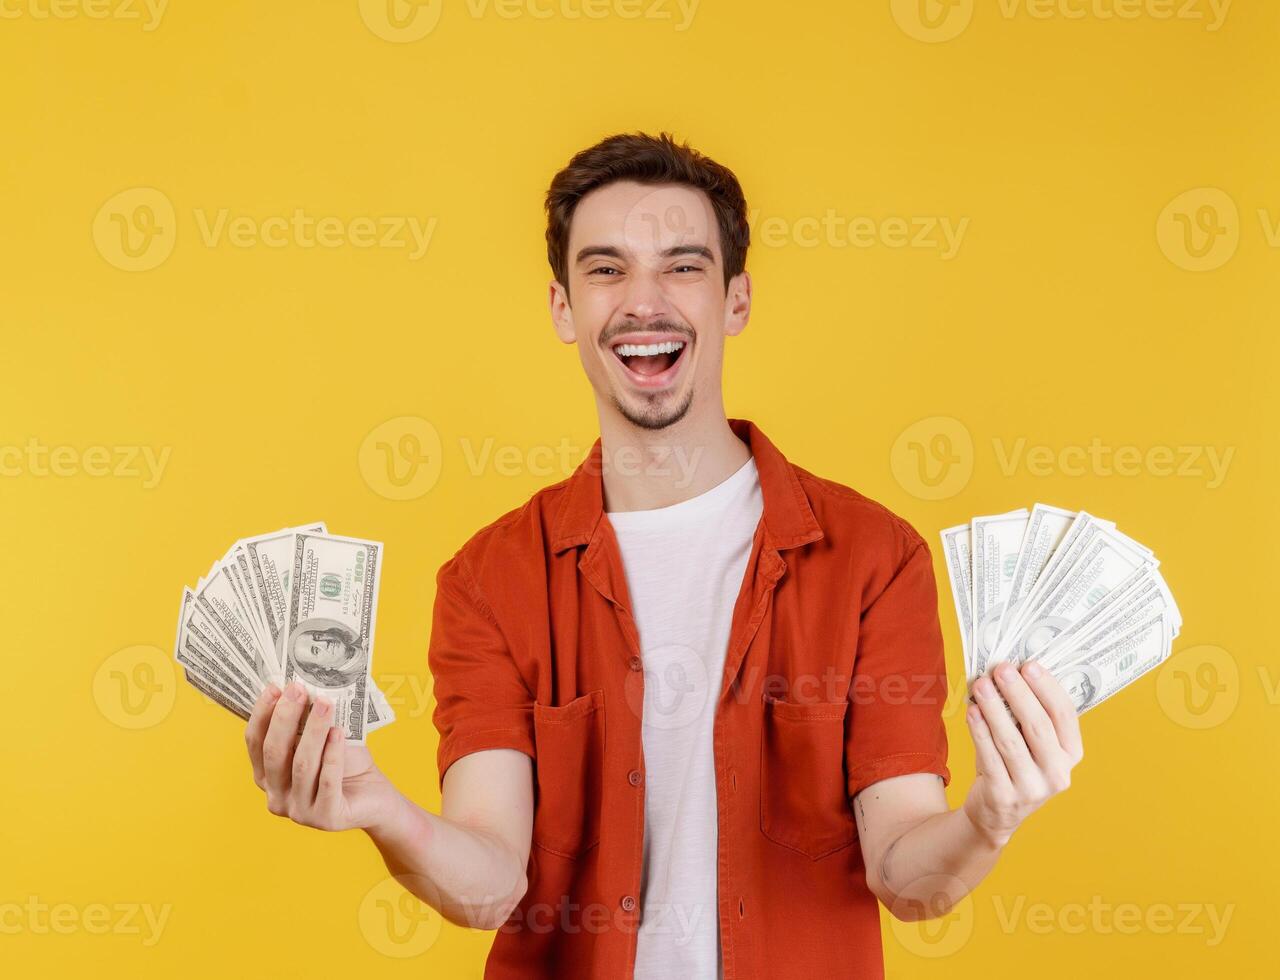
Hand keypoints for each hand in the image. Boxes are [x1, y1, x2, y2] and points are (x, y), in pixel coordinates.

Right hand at [245, 681, 398, 832]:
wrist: (375, 797)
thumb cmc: (345, 765)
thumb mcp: (321, 740)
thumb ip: (307, 722)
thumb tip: (303, 686)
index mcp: (267, 777)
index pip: (255, 743)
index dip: (262, 714)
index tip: (274, 687)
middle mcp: (277, 797)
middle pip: (274, 753)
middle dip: (285, 717)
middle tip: (299, 689)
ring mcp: (299, 812)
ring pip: (302, 765)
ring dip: (313, 730)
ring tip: (326, 703)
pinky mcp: (326, 818)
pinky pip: (327, 781)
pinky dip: (332, 755)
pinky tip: (338, 733)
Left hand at [961, 660, 1083, 848]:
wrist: (995, 813)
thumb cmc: (1014, 766)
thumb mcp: (1031, 744)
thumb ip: (1027, 714)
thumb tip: (1009, 672)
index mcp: (1071, 754)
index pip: (1065, 715)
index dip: (1047, 688)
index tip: (1029, 665)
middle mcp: (1057, 773)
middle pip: (1038, 726)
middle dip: (1018, 693)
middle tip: (1001, 669)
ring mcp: (1032, 788)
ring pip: (1011, 741)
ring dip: (994, 708)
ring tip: (981, 684)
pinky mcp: (1004, 796)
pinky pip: (989, 757)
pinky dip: (979, 731)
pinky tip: (972, 711)